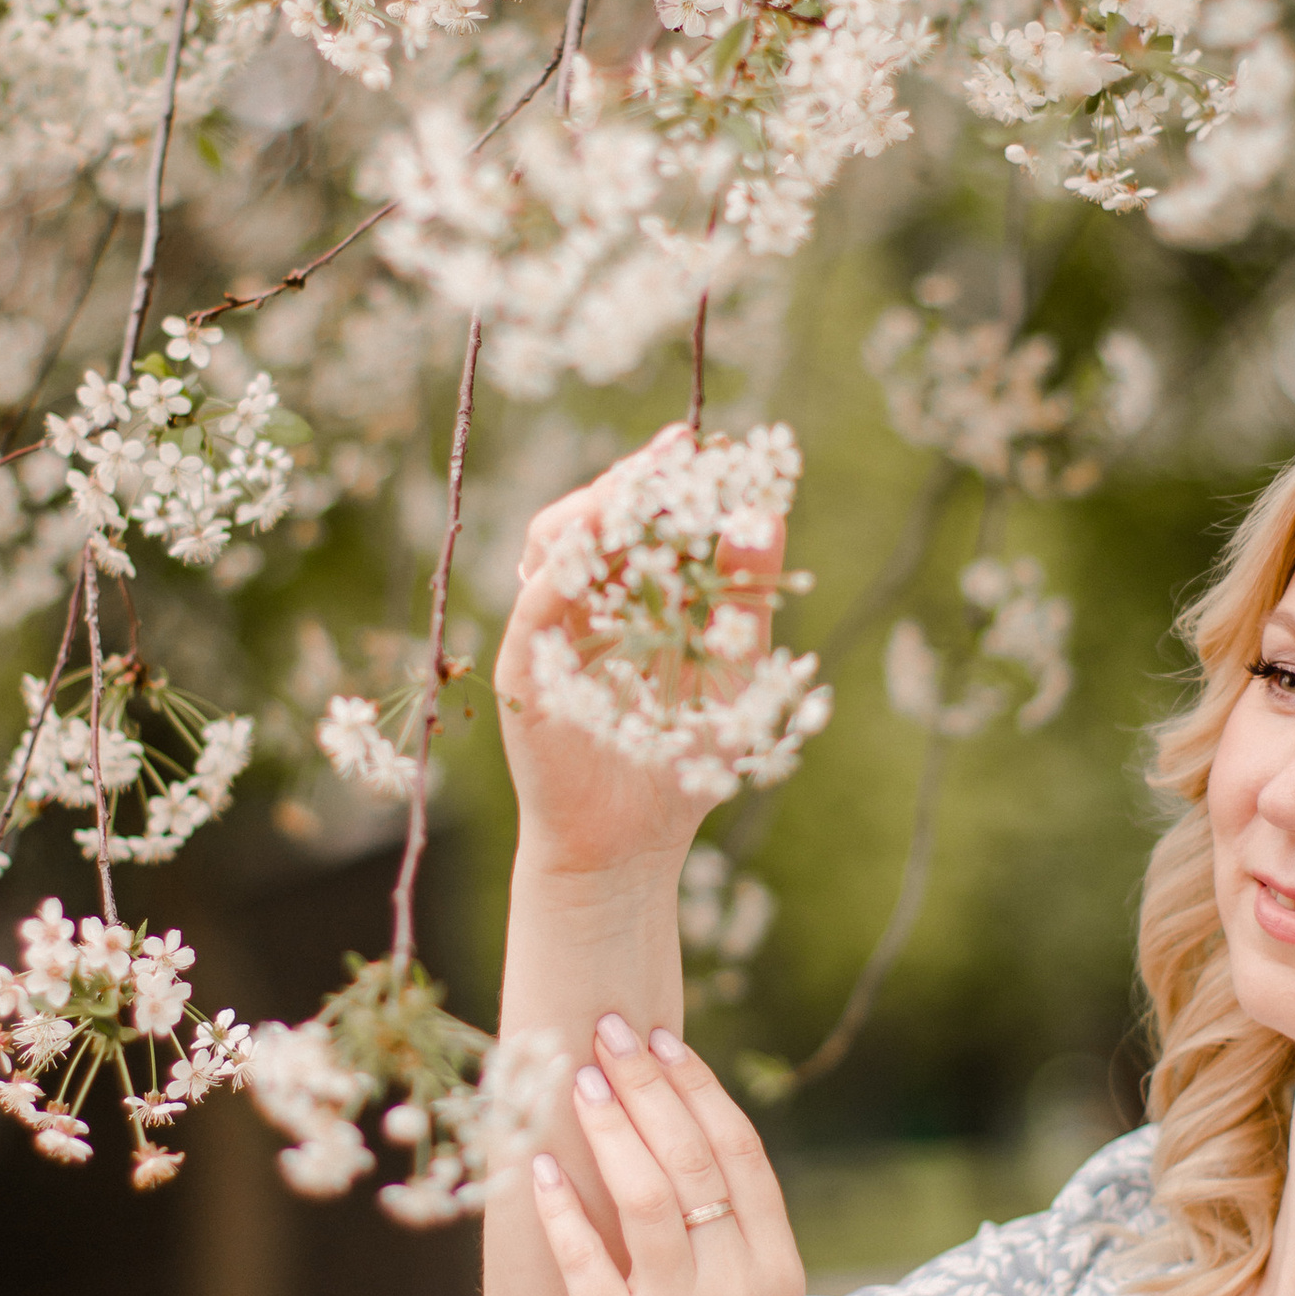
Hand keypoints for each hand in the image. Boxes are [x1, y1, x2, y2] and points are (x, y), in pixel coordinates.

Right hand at [495, 433, 786, 884]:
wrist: (631, 846)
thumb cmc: (683, 764)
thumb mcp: (737, 669)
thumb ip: (750, 595)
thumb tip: (770, 514)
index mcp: (632, 594)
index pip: (643, 516)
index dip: (672, 478)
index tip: (715, 449)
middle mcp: (584, 601)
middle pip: (594, 512)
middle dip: (638, 479)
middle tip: (682, 456)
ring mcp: (548, 630)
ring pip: (555, 539)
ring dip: (600, 507)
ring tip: (647, 490)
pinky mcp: (524, 665)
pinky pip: (536, 599)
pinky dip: (567, 564)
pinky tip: (603, 540)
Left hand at [527, 1015, 809, 1295]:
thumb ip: (740, 1246)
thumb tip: (688, 1159)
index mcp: (776, 1270)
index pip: (739, 1154)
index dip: (698, 1089)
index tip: (663, 1041)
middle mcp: (734, 1286)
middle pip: (690, 1158)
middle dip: (645, 1085)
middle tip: (608, 1029)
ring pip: (645, 1197)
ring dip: (607, 1127)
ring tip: (574, 1078)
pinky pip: (585, 1265)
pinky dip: (561, 1210)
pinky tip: (538, 1167)